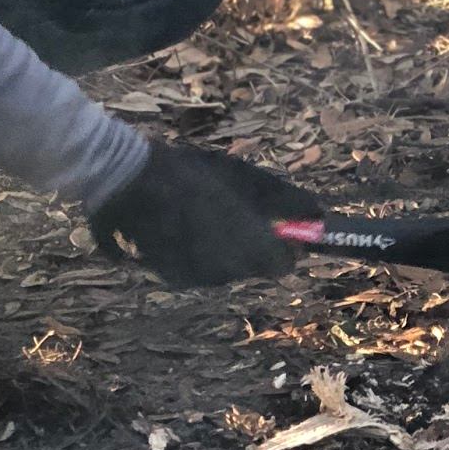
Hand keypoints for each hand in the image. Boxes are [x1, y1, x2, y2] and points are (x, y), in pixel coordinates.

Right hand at [89, 141, 321, 287]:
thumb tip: (321, 213)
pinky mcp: (175, 278)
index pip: (284, 263)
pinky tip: (185, 228)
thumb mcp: (242, 175)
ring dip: (226, 250)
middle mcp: (227, 269)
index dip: (284, 245)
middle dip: (252, 246)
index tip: (277, 228)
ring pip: (228, 271)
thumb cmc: (189, 171)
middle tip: (233, 214)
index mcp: (248, 242)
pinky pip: (201, 272)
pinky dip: (200, 255)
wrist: (127, 181)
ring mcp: (199, 278)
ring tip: (204, 215)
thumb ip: (284, 198)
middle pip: (255, 268)